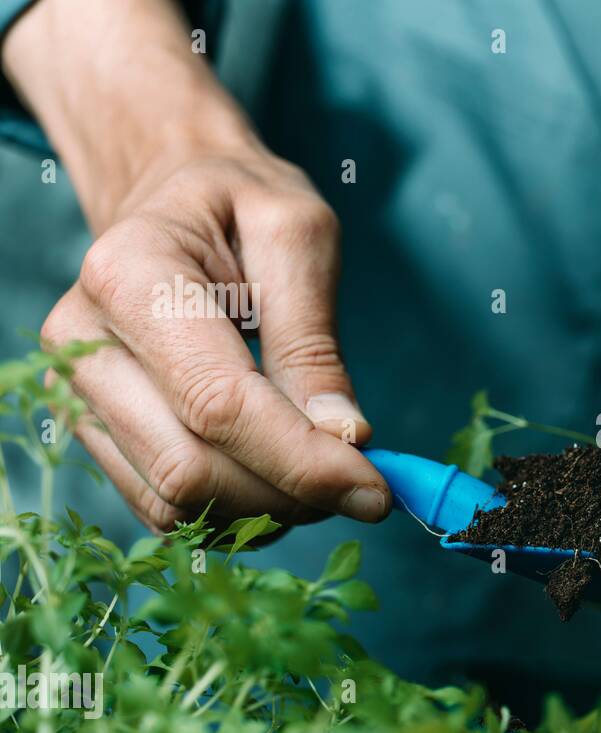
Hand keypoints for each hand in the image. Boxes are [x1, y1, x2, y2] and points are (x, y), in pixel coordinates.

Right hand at [4, 0, 388, 531]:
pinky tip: (277, 476)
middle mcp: (83, 342)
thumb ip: (315, 341)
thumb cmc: (240, 206)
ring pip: (177, 502)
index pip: (219, 404)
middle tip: (360, 480)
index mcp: (131, 275)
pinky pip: (164, 509)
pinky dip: (235, 513)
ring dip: (266, 509)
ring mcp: (77, 394)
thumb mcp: (298, 237)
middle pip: (192, 469)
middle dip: (291, 493)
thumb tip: (345, 438)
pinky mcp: (92, 433)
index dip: (303, 461)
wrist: (171, 204)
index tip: (375, 489)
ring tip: (319, 467)